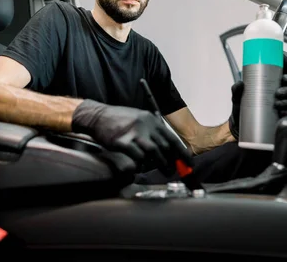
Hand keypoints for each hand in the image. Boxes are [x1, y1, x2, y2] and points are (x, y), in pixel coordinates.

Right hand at [71, 100, 193, 174]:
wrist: (98, 116)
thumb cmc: (119, 119)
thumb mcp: (139, 119)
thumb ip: (152, 131)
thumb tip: (167, 149)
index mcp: (151, 119)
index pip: (172, 138)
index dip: (182, 152)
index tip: (188, 163)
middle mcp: (145, 125)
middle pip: (164, 146)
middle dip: (171, 161)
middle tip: (172, 170)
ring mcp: (133, 133)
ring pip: (153, 152)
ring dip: (160, 164)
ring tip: (163, 170)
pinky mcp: (122, 142)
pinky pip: (137, 157)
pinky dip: (141, 164)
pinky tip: (140, 165)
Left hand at [228, 75, 286, 138]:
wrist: (239, 126)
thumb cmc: (240, 109)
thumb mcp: (237, 98)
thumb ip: (236, 90)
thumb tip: (240, 83)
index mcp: (268, 89)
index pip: (281, 81)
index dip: (286, 78)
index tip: (284, 79)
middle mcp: (276, 98)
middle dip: (286, 90)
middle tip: (277, 94)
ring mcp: (278, 109)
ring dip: (286, 102)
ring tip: (277, 105)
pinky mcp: (278, 119)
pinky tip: (282, 114)